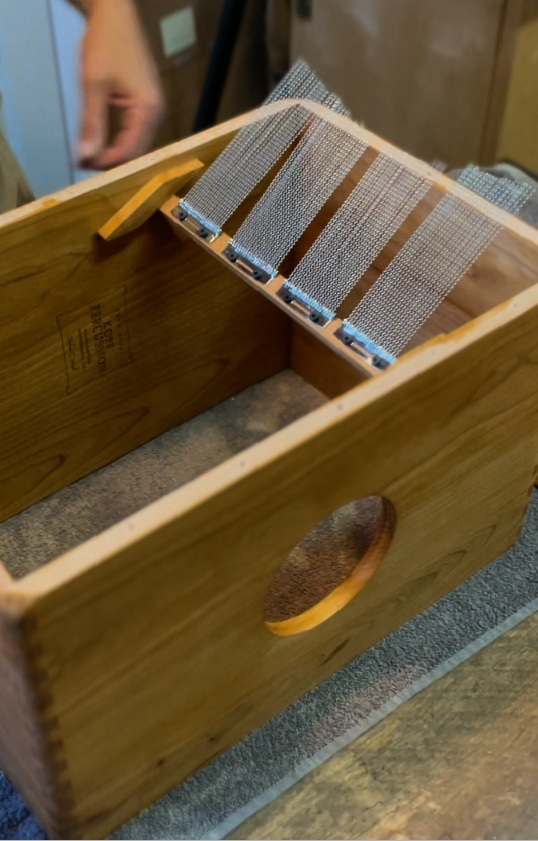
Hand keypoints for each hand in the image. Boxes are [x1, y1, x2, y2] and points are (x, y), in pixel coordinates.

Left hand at [78, 0, 164, 168]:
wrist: (115, 14)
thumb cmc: (107, 42)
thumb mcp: (94, 85)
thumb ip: (92, 123)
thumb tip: (86, 155)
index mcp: (149, 109)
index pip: (131, 151)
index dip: (108, 164)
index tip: (85, 168)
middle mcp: (155, 112)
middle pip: (136, 151)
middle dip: (112, 162)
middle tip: (84, 167)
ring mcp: (151, 108)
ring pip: (134, 143)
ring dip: (113, 152)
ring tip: (89, 157)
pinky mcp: (143, 103)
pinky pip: (132, 130)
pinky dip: (117, 140)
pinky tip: (100, 143)